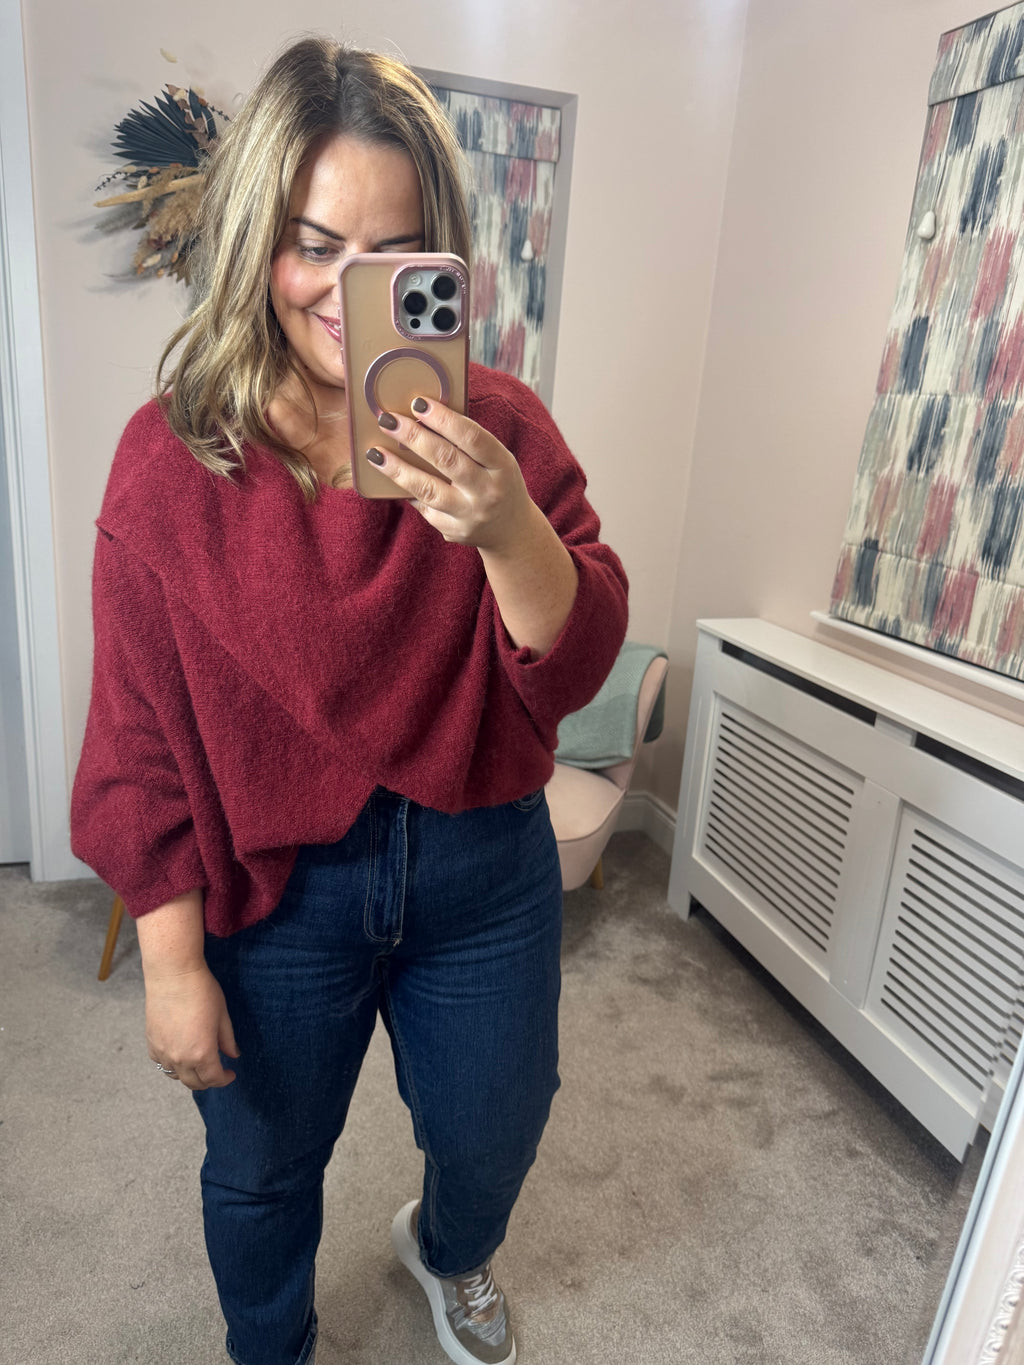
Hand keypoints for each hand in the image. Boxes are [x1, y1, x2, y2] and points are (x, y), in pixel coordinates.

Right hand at [145, 962, 239, 1090]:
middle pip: (194, 1083)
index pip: (213, 1079)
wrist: (173, 975)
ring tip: (199, 1063)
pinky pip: (161, 1063)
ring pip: (176, 1075)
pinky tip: (180, 1053)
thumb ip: (228, 1039)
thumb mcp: (222, 1016)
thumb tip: (233, 1054)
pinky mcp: (151, 1043)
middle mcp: (180, 1058)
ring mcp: (163, 1052)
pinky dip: (172, 1064)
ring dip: (189, 1074)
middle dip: (208, 1081)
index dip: (224, 1079)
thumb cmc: (201, 991)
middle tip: (217, 1071)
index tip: (230, 1073)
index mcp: (202, 1053)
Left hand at [370, 397, 533, 549]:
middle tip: (388, 420)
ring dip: (398, 469)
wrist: (512, 531)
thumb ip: (468, 444)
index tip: (418, 404)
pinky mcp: (453, 530)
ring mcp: (470, 514)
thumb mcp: (497, 460)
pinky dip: (407, 491)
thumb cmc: (498, 483)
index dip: (443, 419)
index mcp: (502, 466)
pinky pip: (424, 507)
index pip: (471, 437)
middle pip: (446, 460)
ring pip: (428, 489)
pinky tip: (390, 478)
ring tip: (375, 453)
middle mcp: (487, 491)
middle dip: (414, 437)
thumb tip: (423, 418)